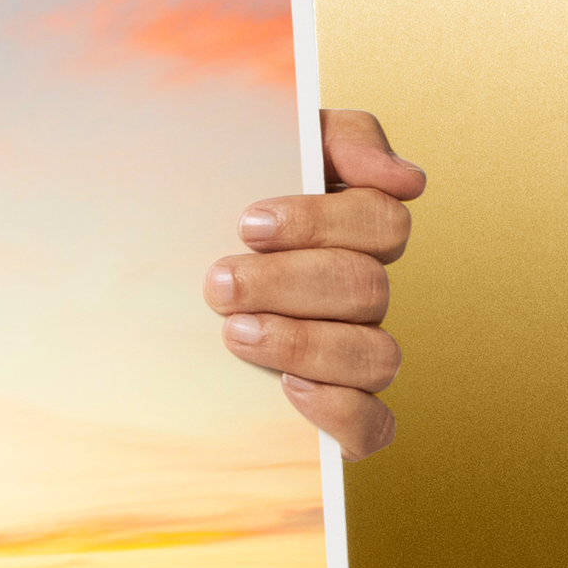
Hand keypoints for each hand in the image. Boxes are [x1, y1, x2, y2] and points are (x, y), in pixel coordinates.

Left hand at [205, 108, 424, 458]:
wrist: (160, 257)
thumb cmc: (227, 191)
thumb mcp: (272, 143)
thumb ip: (341, 139)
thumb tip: (408, 181)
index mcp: (360, 229)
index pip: (383, 222)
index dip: (320, 223)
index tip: (248, 223)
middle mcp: (366, 292)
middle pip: (367, 288)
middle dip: (287, 283)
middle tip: (220, 281)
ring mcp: (357, 352)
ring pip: (379, 357)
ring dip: (306, 343)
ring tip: (235, 331)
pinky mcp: (339, 409)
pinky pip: (374, 428)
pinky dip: (342, 413)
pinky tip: (288, 388)